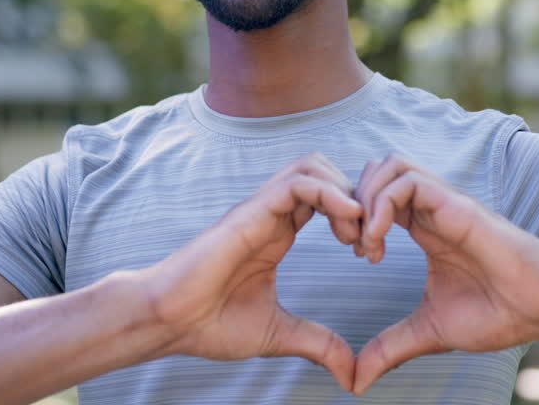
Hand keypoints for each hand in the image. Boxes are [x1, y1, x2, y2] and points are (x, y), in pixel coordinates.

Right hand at [144, 153, 362, 390]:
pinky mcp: (251, 212)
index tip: (369, 254)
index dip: (356, 218)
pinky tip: (348, 221)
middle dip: (357, 199)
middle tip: (369, 241)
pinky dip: (330, 193)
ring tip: (357, 233)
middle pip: (325, 172)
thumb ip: (318, 344)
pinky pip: (298, 181)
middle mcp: (271, 214)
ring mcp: (261, 209)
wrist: (169, 322)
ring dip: (346, 192)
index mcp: (278, 233)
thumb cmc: (211, 324)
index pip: (327, 199)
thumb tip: (351, 373)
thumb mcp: (280, 334)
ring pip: (314, 166)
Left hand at [351, 155, 538, 394]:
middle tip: (352, 244)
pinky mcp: (456, 206)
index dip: (354, 216)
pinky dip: (381, 206)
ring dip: (364, 199)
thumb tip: (356, 380)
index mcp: (424, 228)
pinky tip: (380, 244)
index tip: (355, 254)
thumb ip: (390, 348)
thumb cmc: (498, 313)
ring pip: (389, 165)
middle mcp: (431, 208)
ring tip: (367, 244)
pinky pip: (408, 182)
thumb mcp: (429, 331)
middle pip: (376, 170)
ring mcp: (443, 203)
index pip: (375, 194)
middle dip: (351, 201)